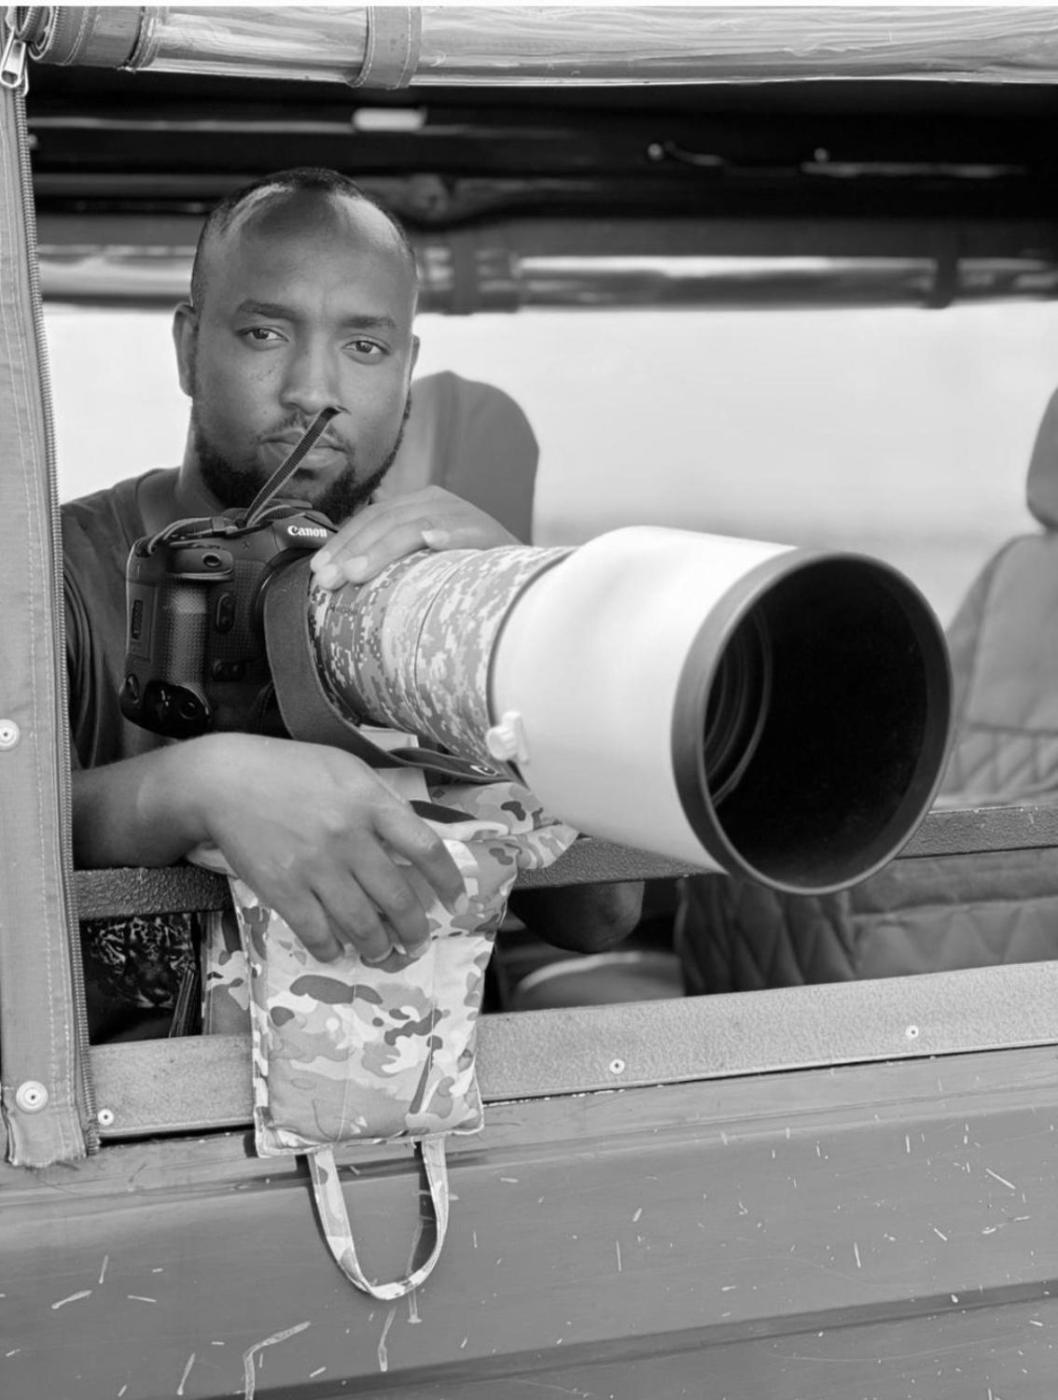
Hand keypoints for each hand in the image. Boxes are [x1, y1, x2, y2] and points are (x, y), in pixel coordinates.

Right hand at [186, 735, 465, 963]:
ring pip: (361, 924)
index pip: (425, 848)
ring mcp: (314, 866)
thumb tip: (415, 840)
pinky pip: (317, 932)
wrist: (224, 780)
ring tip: (382, 953)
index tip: (456, 902)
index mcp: (369, 802)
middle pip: (396, 898)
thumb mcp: (347, 770)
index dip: (448, 881)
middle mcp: (348, 837)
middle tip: (417, 941)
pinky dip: (332, 949)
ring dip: (378, 947)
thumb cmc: (290, 770)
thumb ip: (383, 802)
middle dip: (414, 929)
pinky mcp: (282, 889)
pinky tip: (338, 950)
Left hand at [308, 485, 517, 589]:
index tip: (317, 572)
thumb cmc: (463, 573)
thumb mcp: (420, 561)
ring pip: (412, 527)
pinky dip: (447, 536)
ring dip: (381, 551)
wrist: (521, 575)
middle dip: (351, 551)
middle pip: (383, 521)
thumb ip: (390, 561)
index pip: (370, 519)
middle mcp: (436, 501)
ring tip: (356, 573)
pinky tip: (432, 543)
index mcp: (417, 504)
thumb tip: (341, 579)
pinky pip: (463, 531)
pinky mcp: (487, 531)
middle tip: (328, 580)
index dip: (341, 543)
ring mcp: (462, 513)